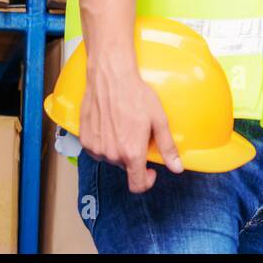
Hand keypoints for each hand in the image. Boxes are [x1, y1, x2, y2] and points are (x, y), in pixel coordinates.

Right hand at [79, 53, 182, 193]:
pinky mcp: (84, 140)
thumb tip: (177, 168)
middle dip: (134, 156)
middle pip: (125, 167)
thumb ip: (167, 147)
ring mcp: (95, 148)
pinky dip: (105, 142)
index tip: (150, 171)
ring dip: (119, 149)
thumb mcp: (159, 120)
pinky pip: (97, 150)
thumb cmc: (136, 95)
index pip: (137, 184)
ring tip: (124, 126)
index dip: (146, 181)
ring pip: (111, 158)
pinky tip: (110, 125)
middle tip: (138, 134)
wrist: (110, 78)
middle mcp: (111, 154)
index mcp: (131, 152)